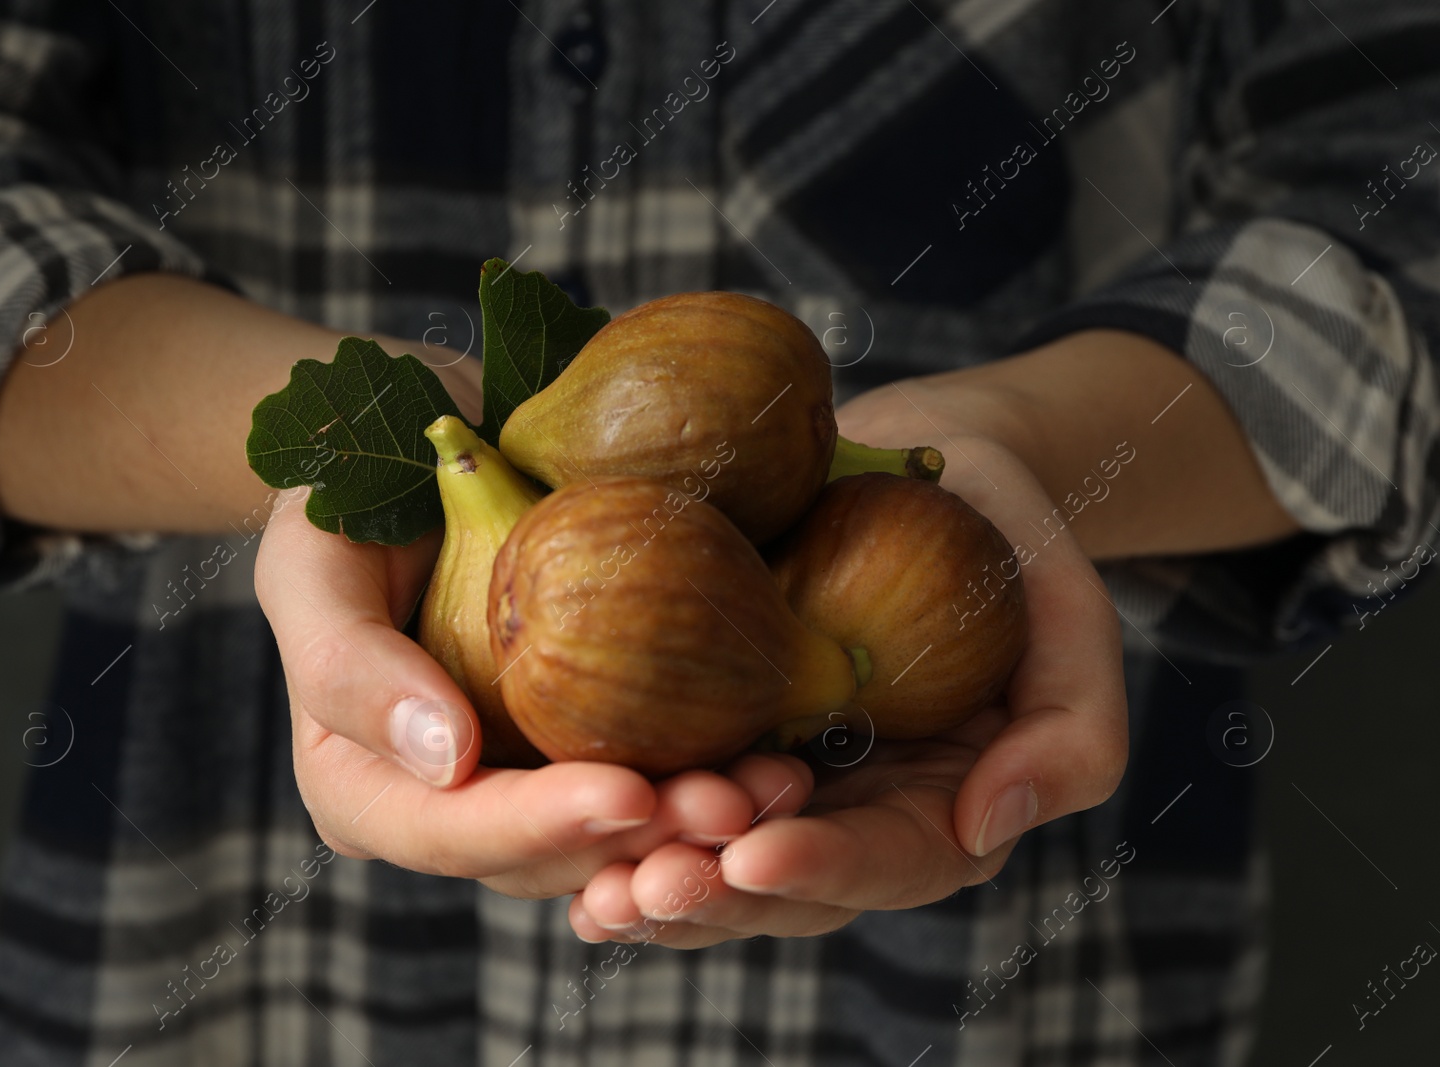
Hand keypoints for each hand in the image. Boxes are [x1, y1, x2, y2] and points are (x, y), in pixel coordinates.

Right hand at [254, 488, 814, 899]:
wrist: (423, 446)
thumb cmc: (346, 498)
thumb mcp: (311, 559)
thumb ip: (347, 663)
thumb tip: (445, 759)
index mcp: (367, 787)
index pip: (450, 832)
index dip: (537, 827)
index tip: (624, 795)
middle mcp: (454, 806)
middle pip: (550, 856)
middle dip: (643, 842)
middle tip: (733, 806)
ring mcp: (532, 779)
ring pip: (619, 837)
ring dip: (699, 825)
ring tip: (776, 788)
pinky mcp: (597, 739)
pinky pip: (662, 775)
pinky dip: (720, 772)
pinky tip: (782, 754)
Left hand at [568, 428, 1128, 944]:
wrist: (915, 461)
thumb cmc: (1003, 532)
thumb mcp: (1068, 612)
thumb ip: (1071, 730)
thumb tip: (988, 823)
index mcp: (937, 804)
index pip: (890, 863)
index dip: (825, 871)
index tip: (755, 856)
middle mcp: (845, 810)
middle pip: (781, 886)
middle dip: (713, 898)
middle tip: (642, 891)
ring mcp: (770, 772)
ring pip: (707, 855)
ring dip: (648, 878)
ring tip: (594, 887)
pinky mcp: (705, 725)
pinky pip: (655, 784)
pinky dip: (607, 814)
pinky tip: (553, 822)